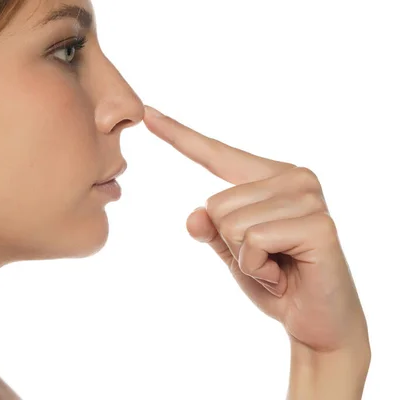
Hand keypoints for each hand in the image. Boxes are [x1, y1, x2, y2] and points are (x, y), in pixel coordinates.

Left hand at [142, 106, 368, 358]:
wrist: (317, 322)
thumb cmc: (274, 281)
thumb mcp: (232, 252)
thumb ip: (212, 229)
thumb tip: (194, 214)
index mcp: (270, 177)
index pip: (216, 154)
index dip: (179, 135)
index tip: (147, 114)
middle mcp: (293, 177)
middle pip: (215, 203)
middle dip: (230, 244)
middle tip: (266, 260)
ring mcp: (308, 197)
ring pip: (230, 223)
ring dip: (246, 259)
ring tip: (276, 266)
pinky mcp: (318, 223)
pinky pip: (253, 242)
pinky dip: (258, 269)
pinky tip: (283, 275)